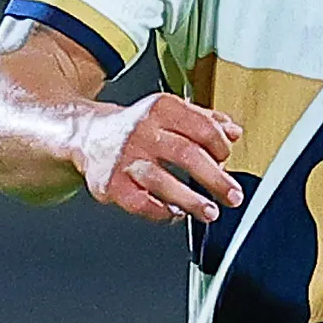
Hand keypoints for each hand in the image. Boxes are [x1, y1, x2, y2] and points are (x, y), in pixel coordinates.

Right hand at [78, 93, 244, 223]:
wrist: (88, 135)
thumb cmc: (136, 127)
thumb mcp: (169, 113)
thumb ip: (204, 120)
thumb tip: (234, 132)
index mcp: (161, 109)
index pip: (202, 127)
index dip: (220, 147)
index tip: (227, 159)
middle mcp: (142, 131)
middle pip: (186, 155)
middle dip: (216, 179)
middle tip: (233, 196)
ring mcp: (125, 159)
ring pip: (163, 182)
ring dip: (191, 200)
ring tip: (210, 212)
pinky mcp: (111, 184)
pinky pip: (141, 203)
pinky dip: (162, 212)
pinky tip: (175, 213)